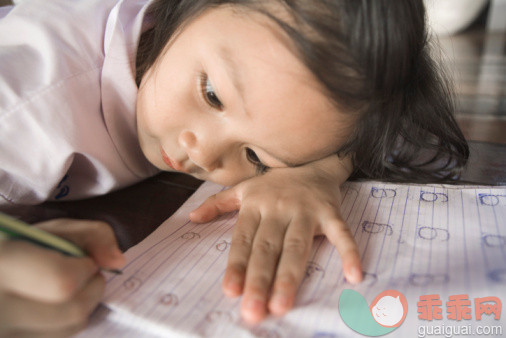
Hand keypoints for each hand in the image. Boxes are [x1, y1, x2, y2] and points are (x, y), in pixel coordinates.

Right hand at [0, 218, 124, 336]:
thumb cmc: (19, 248)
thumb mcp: (52, 230)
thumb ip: (93, 235)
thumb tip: (118, 262)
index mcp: (1, 263)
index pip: (61, 281)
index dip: (84, 270)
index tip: (84, 261)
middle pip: (71, 311)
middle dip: (91, 290)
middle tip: (85, 275)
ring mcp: (2, 334)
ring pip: (67, 330)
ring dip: (80, 309)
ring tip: (66, 291)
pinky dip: (64, 325)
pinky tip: (52, 309)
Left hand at [190, 155, 361, 322]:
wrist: (312, 161)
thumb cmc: (274, 183)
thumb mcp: (243, 189)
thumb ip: (217, 204)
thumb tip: (191, 218)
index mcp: (255, 206)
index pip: (244, 241)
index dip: (236, 266)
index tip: (231, 292)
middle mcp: (278, 209)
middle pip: (268, 249)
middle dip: (259, 280)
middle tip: (253, 311)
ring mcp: (306, 210)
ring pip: (297, 247)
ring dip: (289, 276)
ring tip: (282, 305)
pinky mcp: (331, 211)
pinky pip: (341, 233)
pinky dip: (348, 252)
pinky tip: (353, 276)